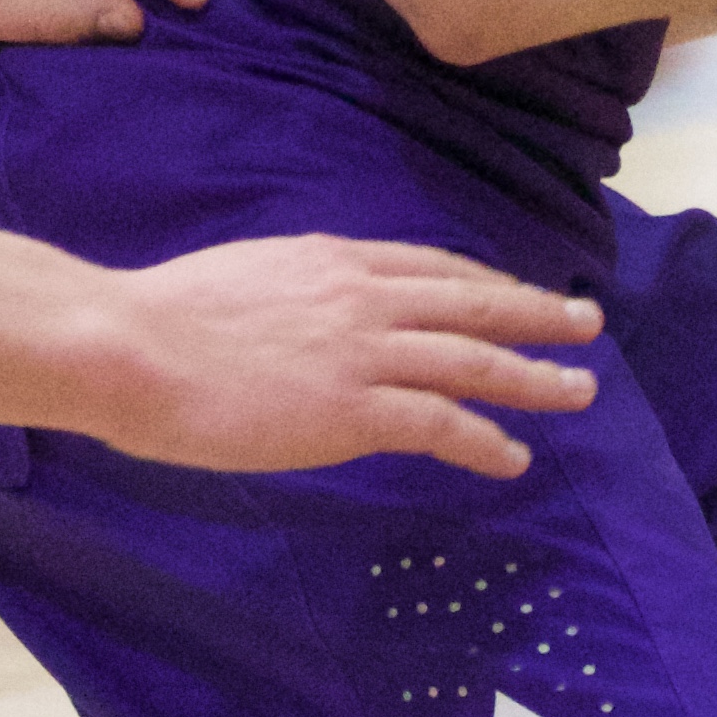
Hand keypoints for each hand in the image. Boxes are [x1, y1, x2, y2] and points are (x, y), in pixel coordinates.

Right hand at [97, 237, 600, 477]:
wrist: (131, 347)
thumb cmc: (161, 319)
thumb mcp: (243, 277)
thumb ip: (290, 291)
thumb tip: (302, 314)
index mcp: (329, 258)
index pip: (426, 265)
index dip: (480, 280)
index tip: (513, 289)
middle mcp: (360, 295)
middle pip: (470, 299)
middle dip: (534, 310)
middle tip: (586, 320)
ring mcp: (361, 351)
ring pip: (473, 358)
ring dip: (533, 375)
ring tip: (579, 388)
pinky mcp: (353, 409)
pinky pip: (441, 423)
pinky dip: (486, 440)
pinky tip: (515, 458)